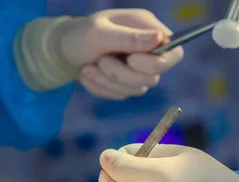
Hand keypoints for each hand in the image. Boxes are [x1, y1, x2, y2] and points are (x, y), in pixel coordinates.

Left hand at [60, 9, 183, 99]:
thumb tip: (159, 38)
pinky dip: (101, 87)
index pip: (174, 53)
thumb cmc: (80, 34)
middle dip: (122, 73)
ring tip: (90, 65)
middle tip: (101, 59)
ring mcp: (138, 70)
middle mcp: (148, 51)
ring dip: (108, 80)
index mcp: (147, 29)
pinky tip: (89, 73)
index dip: (157, 63)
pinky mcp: (126, 85)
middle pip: (154, 77)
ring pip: (136, 90)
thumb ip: (129, 37)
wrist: (64, 49)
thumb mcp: (99, 32)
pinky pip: (120, 95)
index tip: (131, 60)